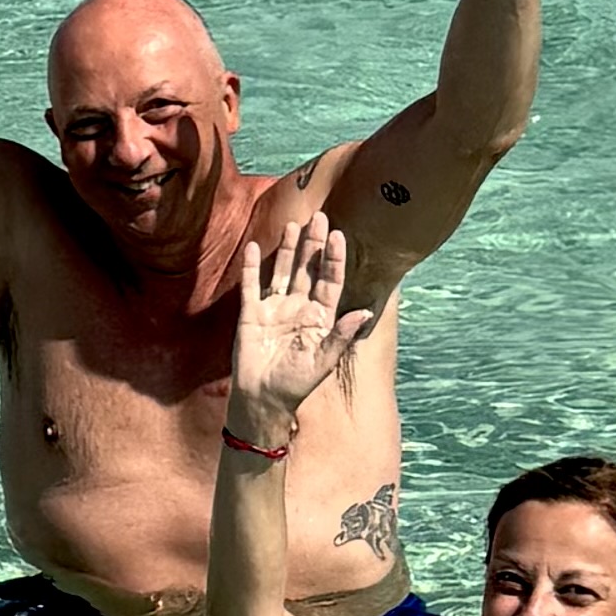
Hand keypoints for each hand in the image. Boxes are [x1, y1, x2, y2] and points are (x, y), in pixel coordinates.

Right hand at [228, 215, 380, 444]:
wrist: (262, 399)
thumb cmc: (296, 385)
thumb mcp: (323, 362)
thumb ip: (341, 336)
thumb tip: (364, 313)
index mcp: (319, 318)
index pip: (330, 282)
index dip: (334, 259)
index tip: (339, 235)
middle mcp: (298, 308)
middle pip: (307, 269)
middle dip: (314, 244)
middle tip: (320, 216)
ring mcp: (274, 309)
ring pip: (282, 271)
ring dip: (287, 249)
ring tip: (293, 224)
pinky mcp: (251, 313)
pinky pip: (252, 285)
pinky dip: (252, 267)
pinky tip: (254, 247)